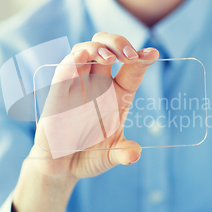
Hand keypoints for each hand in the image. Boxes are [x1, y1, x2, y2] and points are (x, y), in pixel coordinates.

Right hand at [32, 32, 158, 177]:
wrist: (62, 167)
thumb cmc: (90, 155)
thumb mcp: (111, 156)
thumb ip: (124, 153)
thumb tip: (135, 154)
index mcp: (118, 94)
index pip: (132, 68)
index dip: (142, 57)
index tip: (153, 54)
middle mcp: (98, 84)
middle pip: (108, 47)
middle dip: (119, 44)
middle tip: (130, 56)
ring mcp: (77, 86)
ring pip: (85, 51)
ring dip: (97, 48)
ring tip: (109, 58)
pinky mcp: (58, 94)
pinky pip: (64, 71)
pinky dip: (71, 61)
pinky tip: (80, 57)